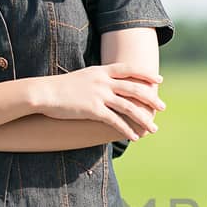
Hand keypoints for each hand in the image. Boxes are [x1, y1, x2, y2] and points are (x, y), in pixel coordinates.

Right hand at [35, 62, 165, 140]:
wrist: (43, 93)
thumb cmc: (60, 87)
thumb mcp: (81, 78)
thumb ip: (96, 80)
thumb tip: (107, 84)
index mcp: (100, 71)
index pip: (128, 69)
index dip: (145, 74)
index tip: (159, 80)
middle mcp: (102, 81)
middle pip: (134, 88)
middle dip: (150, 98)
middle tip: (163, 107)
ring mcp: (98, 95)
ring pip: (128, 107)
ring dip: (143, 118)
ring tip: (153, 128)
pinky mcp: (92, 110)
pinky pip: (115, 121)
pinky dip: (127, 130)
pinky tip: (134, 137)